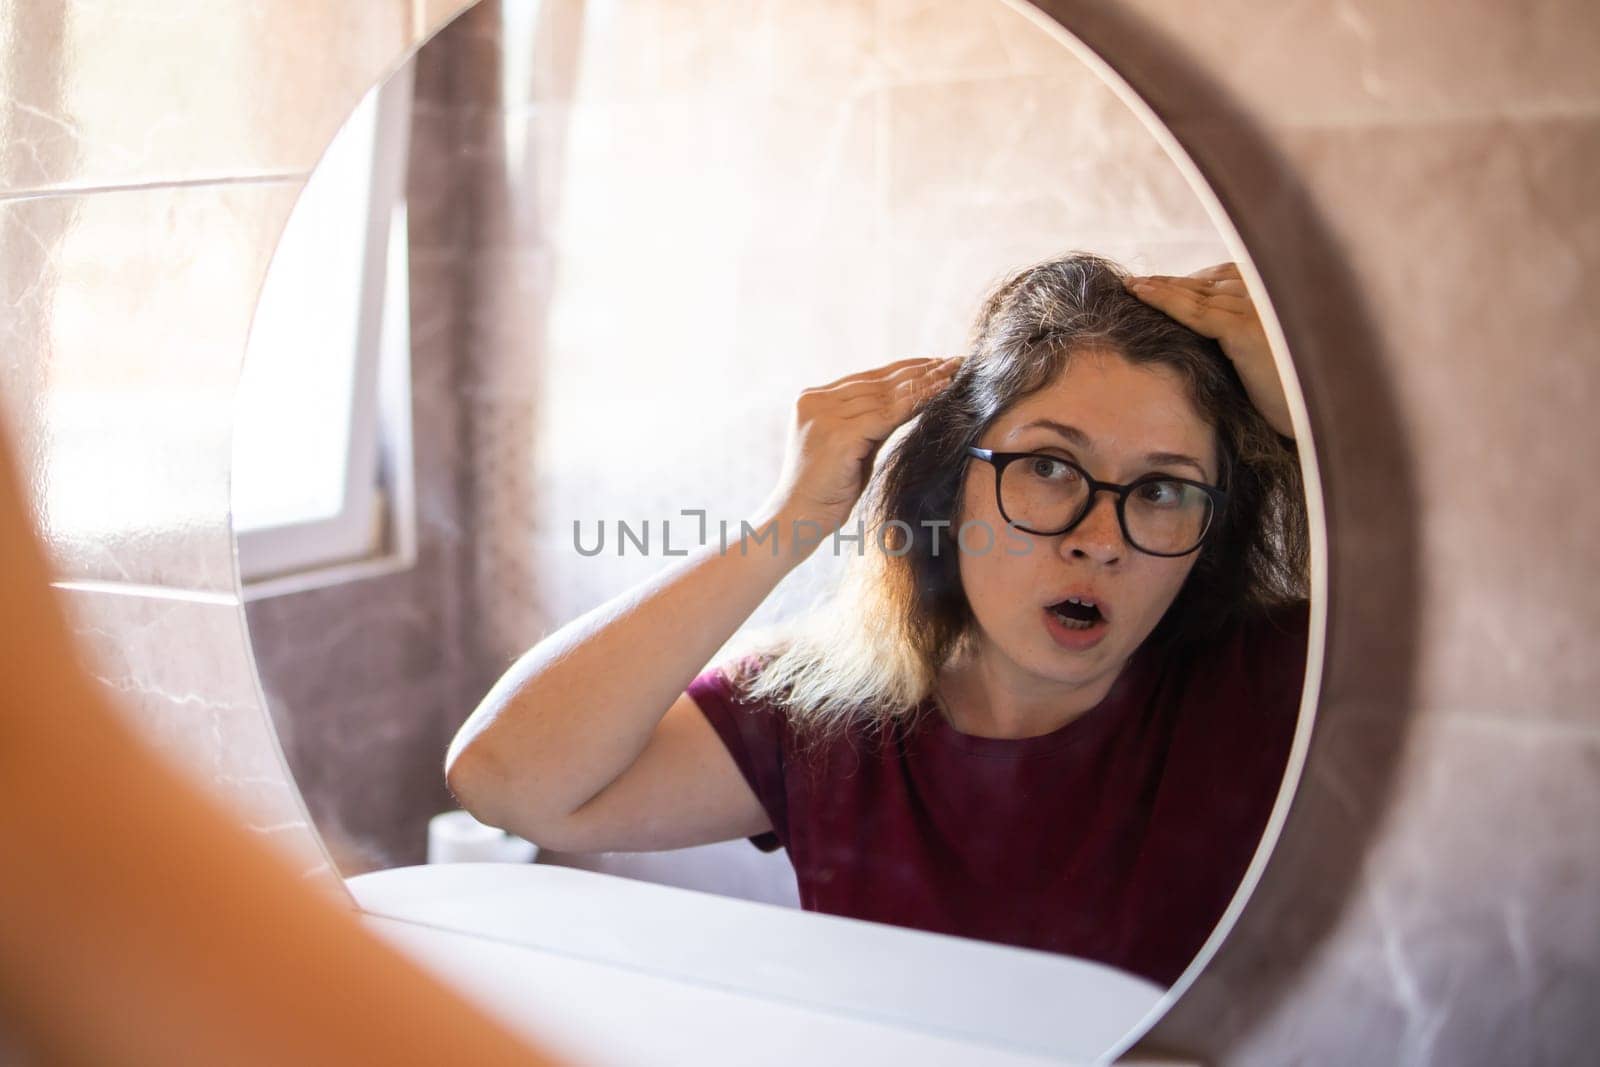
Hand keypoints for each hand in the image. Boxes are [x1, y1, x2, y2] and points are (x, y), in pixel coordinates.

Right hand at [759, 356, 961, 544]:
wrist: (796, 520)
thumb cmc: (827, 492)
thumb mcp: (851, 448)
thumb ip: (870, 424)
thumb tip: (909, 402)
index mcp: (812, 399)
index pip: (867, 378)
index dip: (905, 369)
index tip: (937, 362)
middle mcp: (815, 401)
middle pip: (878, 382)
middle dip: (920, 370)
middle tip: (956, 361)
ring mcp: (824, 416)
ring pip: (885, 396)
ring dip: (924, 383)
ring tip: (954, 373)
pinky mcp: (837, 436)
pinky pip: (887, 415)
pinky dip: (916, 402)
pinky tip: (940, 393)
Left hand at [1122, 263, 1294, 439]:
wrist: (1314, 417)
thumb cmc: (1292, 394)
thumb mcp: (1266, 355)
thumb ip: (1243, 334)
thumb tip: (1208, 332)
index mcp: (1274, 297)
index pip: (1223, 278)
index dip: (1189, 281)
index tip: (1158, 284)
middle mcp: (1267, 295)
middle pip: (1207, 283)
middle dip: (1170, 282)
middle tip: (1137, 282)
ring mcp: (1257, 310)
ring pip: (1196, 294)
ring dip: (1160, 287)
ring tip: (1131, 286)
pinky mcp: (1245, 330)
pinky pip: (1195, 312)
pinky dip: (1165, 301)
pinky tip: (1141, 295)